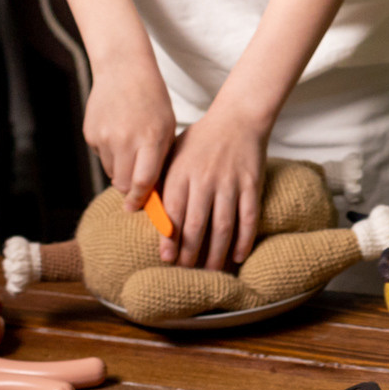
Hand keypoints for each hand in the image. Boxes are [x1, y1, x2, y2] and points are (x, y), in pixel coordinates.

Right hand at [82, 57, 176, 205]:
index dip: (141, 199)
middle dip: (129, 190)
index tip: (139, 207)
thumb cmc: (152, 101)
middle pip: (122, 184)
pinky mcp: (90, 134)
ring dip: (120, 169)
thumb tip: (154, 192)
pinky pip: (101, 157)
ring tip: (130, 148)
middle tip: (136, 187)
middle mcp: (125, 139)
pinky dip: (109, 154)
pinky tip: (117, 133)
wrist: (124, 70)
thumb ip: (160, 159)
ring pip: (111, 172)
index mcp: (150, 138)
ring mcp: (105, 137)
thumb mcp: (166, 128)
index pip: (144, 181)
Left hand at [157, 105, 267, 268]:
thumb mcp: (172, 153)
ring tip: (211, 271)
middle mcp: (205, 179)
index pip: (173, 211)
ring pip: (223, 225)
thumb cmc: (200, 139)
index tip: (166, 258)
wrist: (238, 117)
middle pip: (196, 223)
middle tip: (186, 270)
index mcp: (181, 172)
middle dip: (190, 252)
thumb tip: (136, 208)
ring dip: (216, 253)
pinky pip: (249, 217)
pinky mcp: (251, 184)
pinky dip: (244, 239)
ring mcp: (230, 182)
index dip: (169, 238)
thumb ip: (159, 180)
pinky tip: (238, 256)